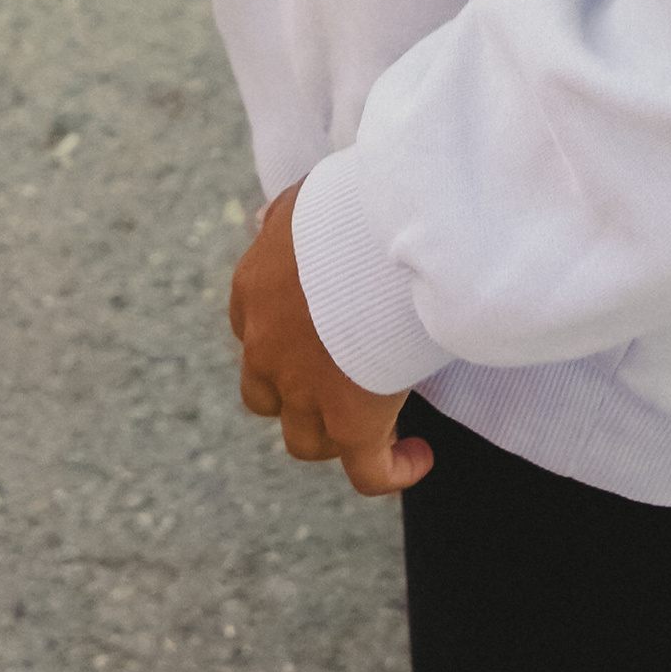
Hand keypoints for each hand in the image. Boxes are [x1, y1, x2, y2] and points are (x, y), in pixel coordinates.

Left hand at [229, 186, 432, 497]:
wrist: (379, 234)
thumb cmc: (349, 206)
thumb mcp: (301, 200)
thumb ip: (280, 218)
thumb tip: (261, 222)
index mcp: (252, 293)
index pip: (252, 332)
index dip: (282, 342)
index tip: (316, 335)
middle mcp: (267, 349)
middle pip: (268, 395)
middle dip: (297, 395)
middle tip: (341, 381)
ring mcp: (306, 392)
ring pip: (305, 440)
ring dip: (334, 435)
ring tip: (376, 425)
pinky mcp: (353, 421)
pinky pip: (367, 471)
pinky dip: (391, 470)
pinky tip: (418, 457)